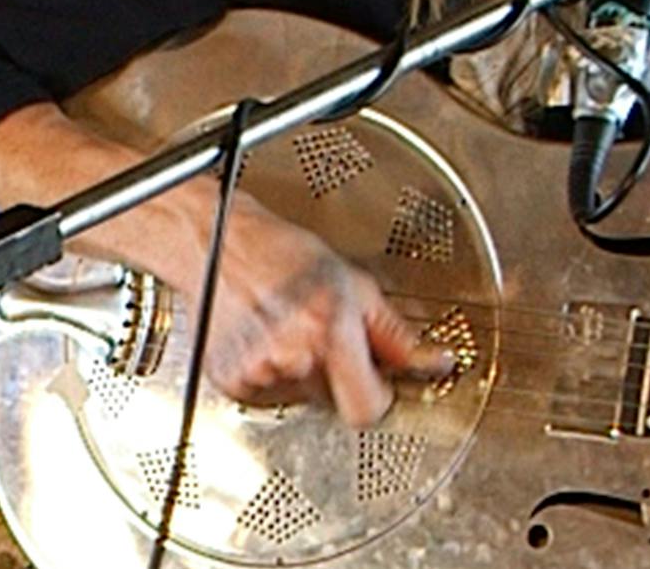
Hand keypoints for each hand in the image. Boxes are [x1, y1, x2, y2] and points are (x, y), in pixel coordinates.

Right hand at [0, 103, 453, 428]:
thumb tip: (434, 362)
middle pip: (338, 402)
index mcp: (329, 330)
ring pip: (304, 396)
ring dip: (306, 369)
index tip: (382, 381)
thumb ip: (395, 332)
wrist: (215, 242)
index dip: (381, 396)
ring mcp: (258, 373)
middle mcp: (292, 356)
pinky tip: (268, 333)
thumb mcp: (355, 281)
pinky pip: (270, 393)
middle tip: (329, 337)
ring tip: (292, 324)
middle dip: (343, 376)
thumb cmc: (282, 252)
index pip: (369, 408)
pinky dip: (274, 370)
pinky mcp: (231, 382)